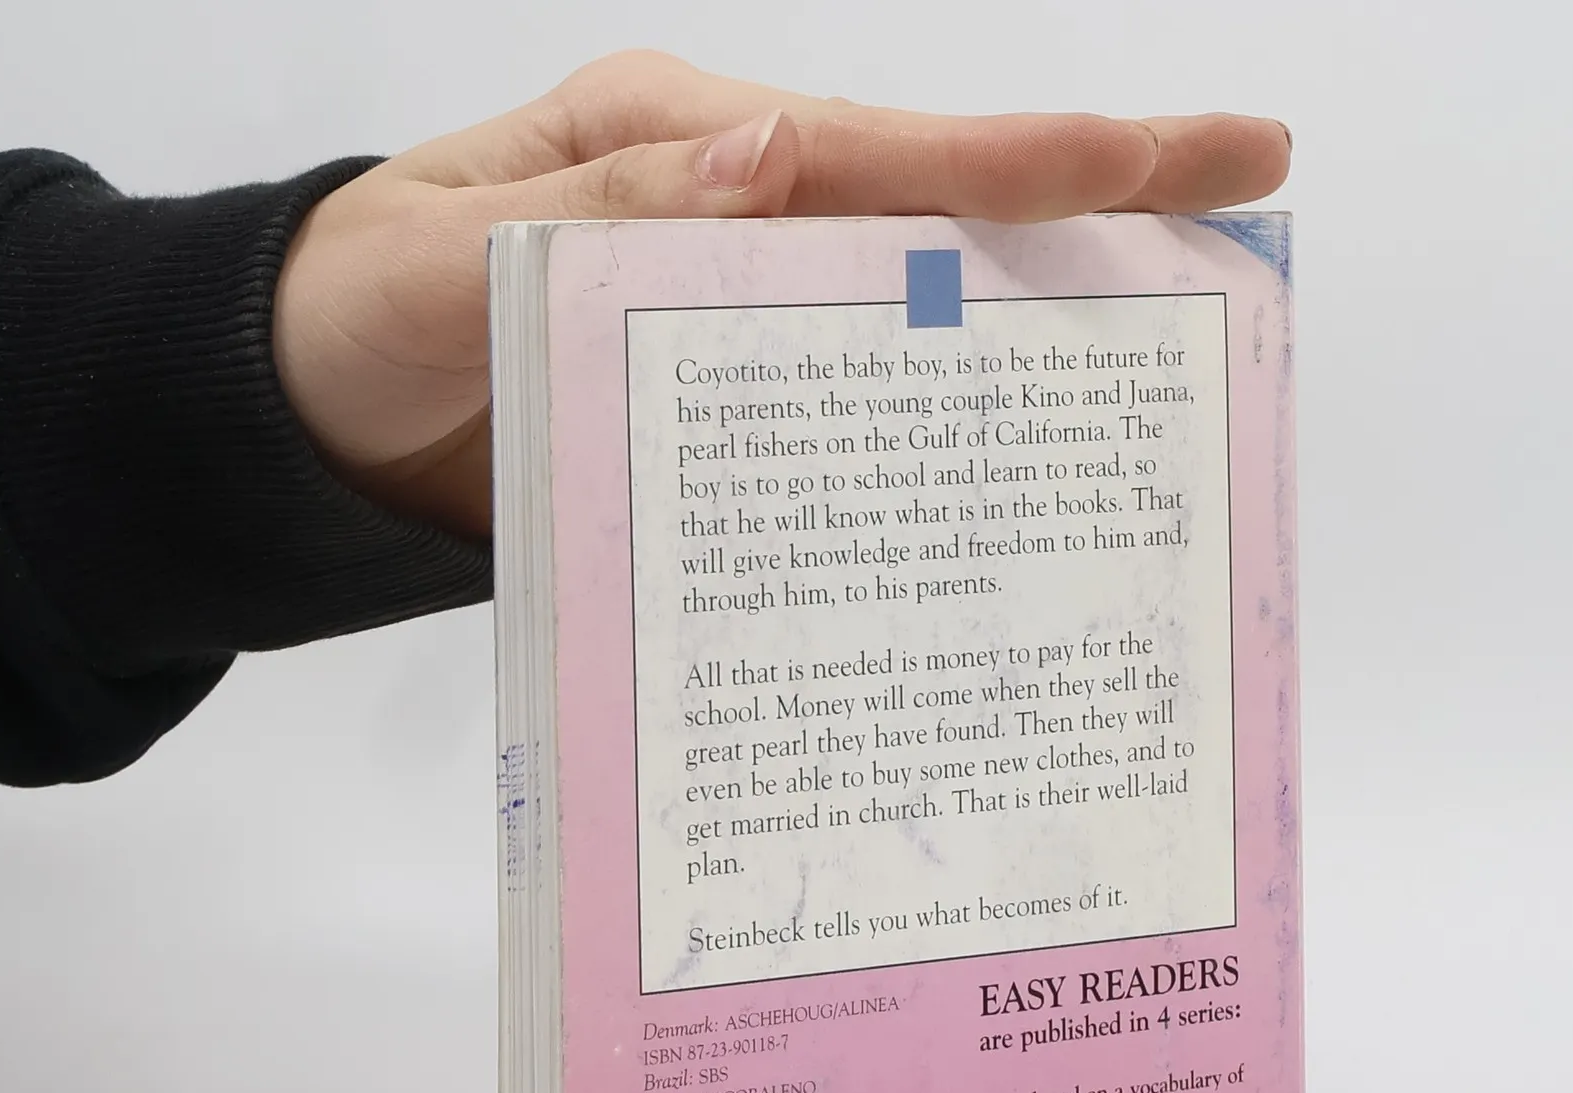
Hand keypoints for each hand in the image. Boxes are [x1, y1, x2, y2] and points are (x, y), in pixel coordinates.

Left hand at [273, 51, 1289, 538]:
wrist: (320, 419)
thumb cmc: (363, 313)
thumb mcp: (450, 250)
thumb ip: (602, 206)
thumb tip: (775, 158)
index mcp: (685, 144)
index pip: (877, 149)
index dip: (1023, 159)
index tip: (1168, 152)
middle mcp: (743, 216)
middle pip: (940, 209)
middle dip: (1096, 201)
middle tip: (1252, 191)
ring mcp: (749, 315)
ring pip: (918, 309)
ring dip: (1042, 322)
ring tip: (1184, 340)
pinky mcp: (737, 409)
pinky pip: (853, 409)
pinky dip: (938, 431)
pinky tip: (1016, 469)